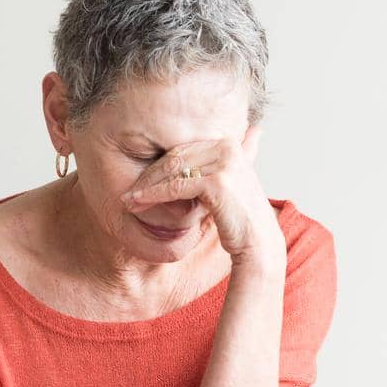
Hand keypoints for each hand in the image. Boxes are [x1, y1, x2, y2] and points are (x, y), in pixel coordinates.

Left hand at [121, 131, 285, 264]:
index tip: (139, 182)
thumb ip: (214, 166)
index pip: (183, 149)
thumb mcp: (225, 185)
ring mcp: (224, 163)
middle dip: (149, 175)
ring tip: (128, 199)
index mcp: (228, 142)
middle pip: (176, 157)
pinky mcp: (218, 182)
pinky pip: (176, 187)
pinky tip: (138, 203)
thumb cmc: (239, 220)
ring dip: (146, 186)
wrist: (257, 244)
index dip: (158, 166)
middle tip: (128, 192)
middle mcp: (228, 147)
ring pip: (173, 171)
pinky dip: (154, 195)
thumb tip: (212, 151)